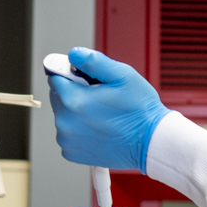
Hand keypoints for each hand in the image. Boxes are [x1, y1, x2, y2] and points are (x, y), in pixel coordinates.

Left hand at [48, 48, 170, 172]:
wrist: (150, 142)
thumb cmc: (140, 109)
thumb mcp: (122, 75)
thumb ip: (93, 61)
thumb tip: (73, 54)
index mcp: (73, 101)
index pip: (55, 77)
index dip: (71, 73)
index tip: (86, 78)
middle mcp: (65, 122)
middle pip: (57, 96)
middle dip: (74, 92)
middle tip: (99, 96)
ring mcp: (67, 140)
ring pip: (63, 114)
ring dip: (76, 110)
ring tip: (102, 113)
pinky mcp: (71, 152)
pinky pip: (68, 133)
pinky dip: (78, 128)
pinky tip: (98, 127)